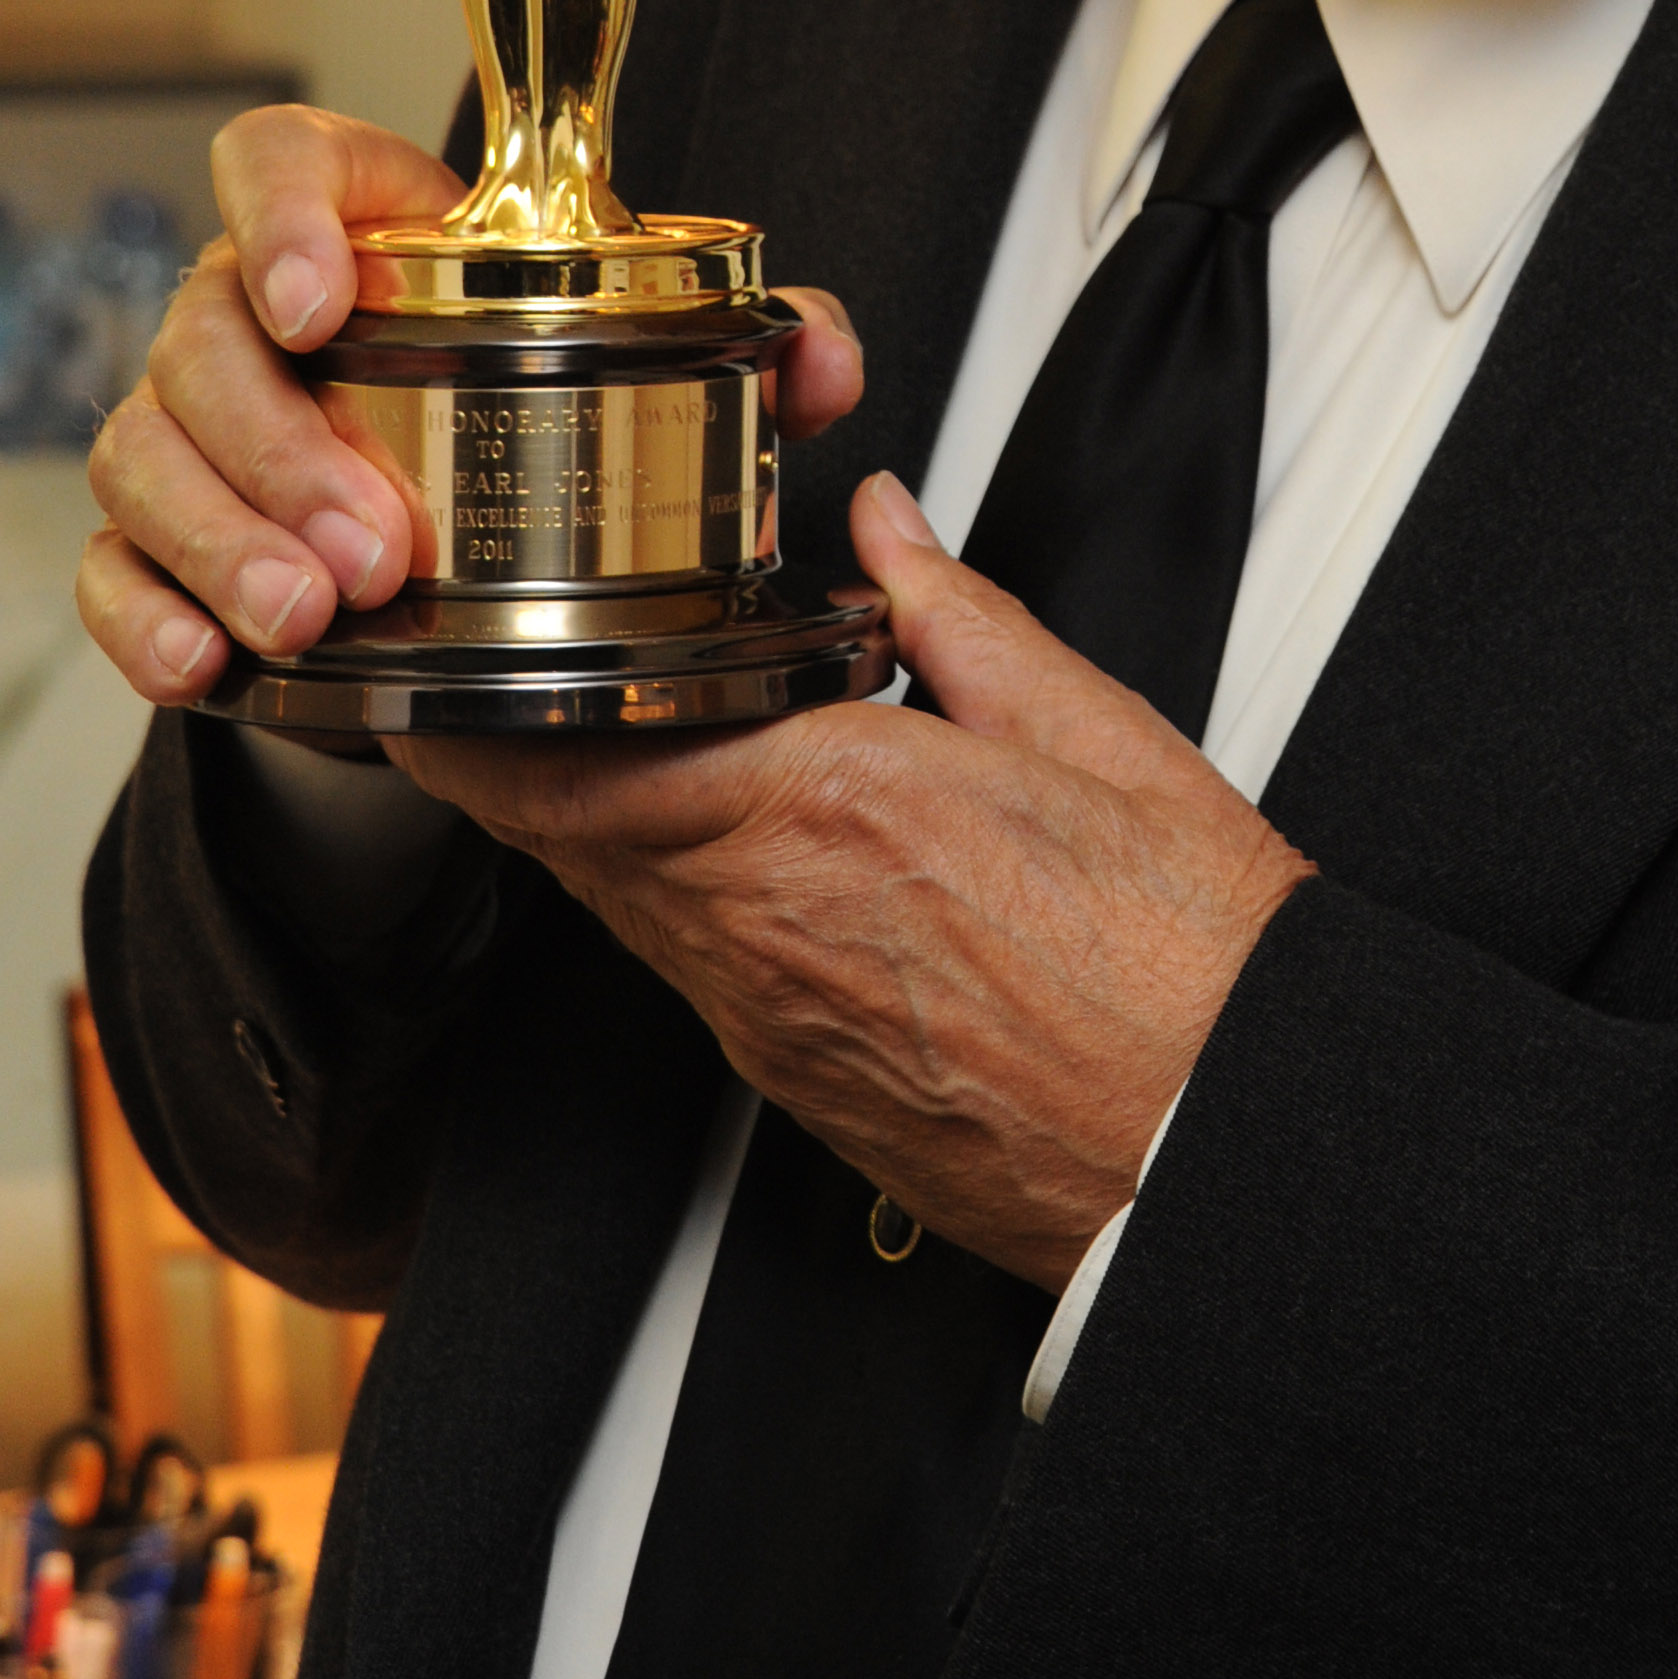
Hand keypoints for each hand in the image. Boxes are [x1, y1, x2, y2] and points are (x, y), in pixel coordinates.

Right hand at [76, 103, 865, 707]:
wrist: (469, 525)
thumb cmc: (539, 394)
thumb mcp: (644, 351)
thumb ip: (745, 342)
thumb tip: (819, 360)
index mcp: (365, 226)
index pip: (280, 163)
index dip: (284, 217)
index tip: (322, 302)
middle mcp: (255, 313)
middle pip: (207, 335)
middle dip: (278, 446)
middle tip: (373, 544)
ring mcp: (197, 427)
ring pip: (152, 455)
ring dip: (227, 539)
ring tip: (315, 613)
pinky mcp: (164, 540)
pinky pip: (114, 568)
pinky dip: (152, 618)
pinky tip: (210, 662)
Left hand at [390, 474, 1311, 1290]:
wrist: (1226, 1148)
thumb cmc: (1192, 963)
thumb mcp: (1094, 731)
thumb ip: (959, 615)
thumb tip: (889, 530)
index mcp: (830, 800)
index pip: (570, 746)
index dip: (475, 699)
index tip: (451, 647)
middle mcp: (767, 919)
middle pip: (555, 829)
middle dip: (511, 749)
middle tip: (507, 675)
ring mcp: (769, 1018)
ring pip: (614, 901)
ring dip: (599, 821)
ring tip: (638, 743)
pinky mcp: (796, 1086)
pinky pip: (690, 971)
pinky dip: (679, 898)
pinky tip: (749, 854)